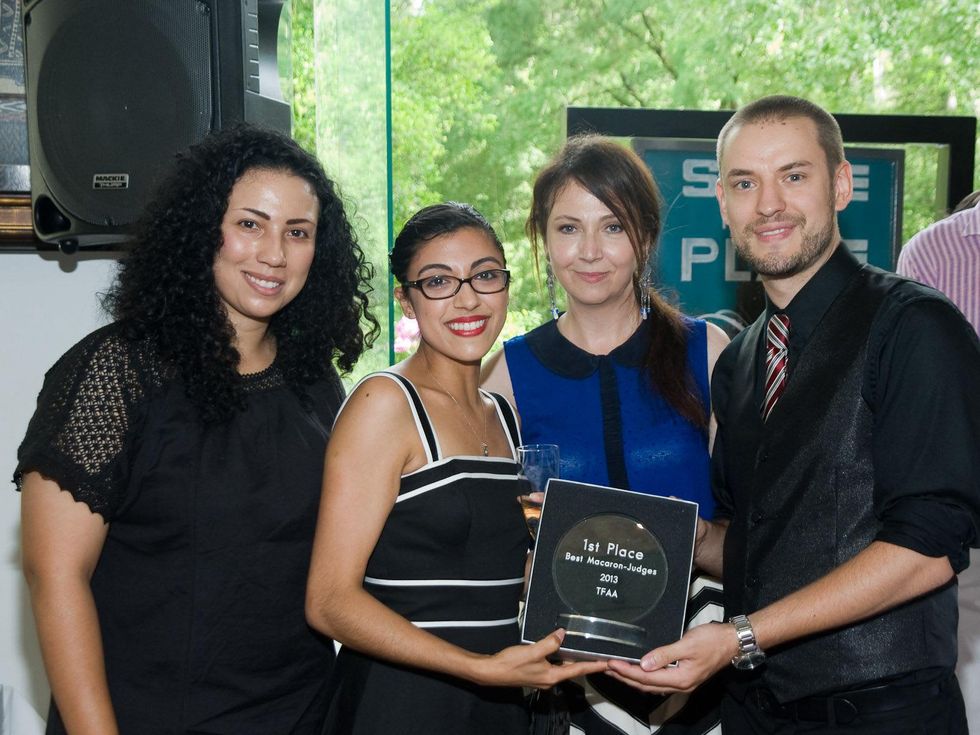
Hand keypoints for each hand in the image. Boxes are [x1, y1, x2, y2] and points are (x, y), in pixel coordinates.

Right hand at [474, 629, 607, 688]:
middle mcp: (550, 679)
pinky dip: (559, 656)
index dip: (594, 665)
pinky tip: (560, 648)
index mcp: (552, 676)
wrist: (492, 671)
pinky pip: (552, 664)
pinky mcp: (535, 672)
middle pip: (572, 669)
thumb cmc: (511, 663)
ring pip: (562, 666)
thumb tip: (562, 634)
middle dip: (585, 661)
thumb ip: (549, 643)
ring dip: (572, 658)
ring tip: (584, 648)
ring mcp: (542, 676)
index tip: (607, 662)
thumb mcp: (532, 651)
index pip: (578, 670)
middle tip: (599, 652)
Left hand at [606, 622, 734, 693]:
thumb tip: (643, 664)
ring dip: (632, 678)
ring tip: (615, 669)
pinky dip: (644, 677)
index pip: (645, 678)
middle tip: (604, 667)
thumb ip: (664, 654)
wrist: (732, 642)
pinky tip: (637, 671)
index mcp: (680, 679)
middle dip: (624, 677)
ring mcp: (682, 683)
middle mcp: (680, 685)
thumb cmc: (712, 640)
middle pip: (645, 684)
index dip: (625, 671)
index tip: (609, 662)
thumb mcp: (687, 644)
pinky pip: (658, 681)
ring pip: (651, 685)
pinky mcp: (684, 677)